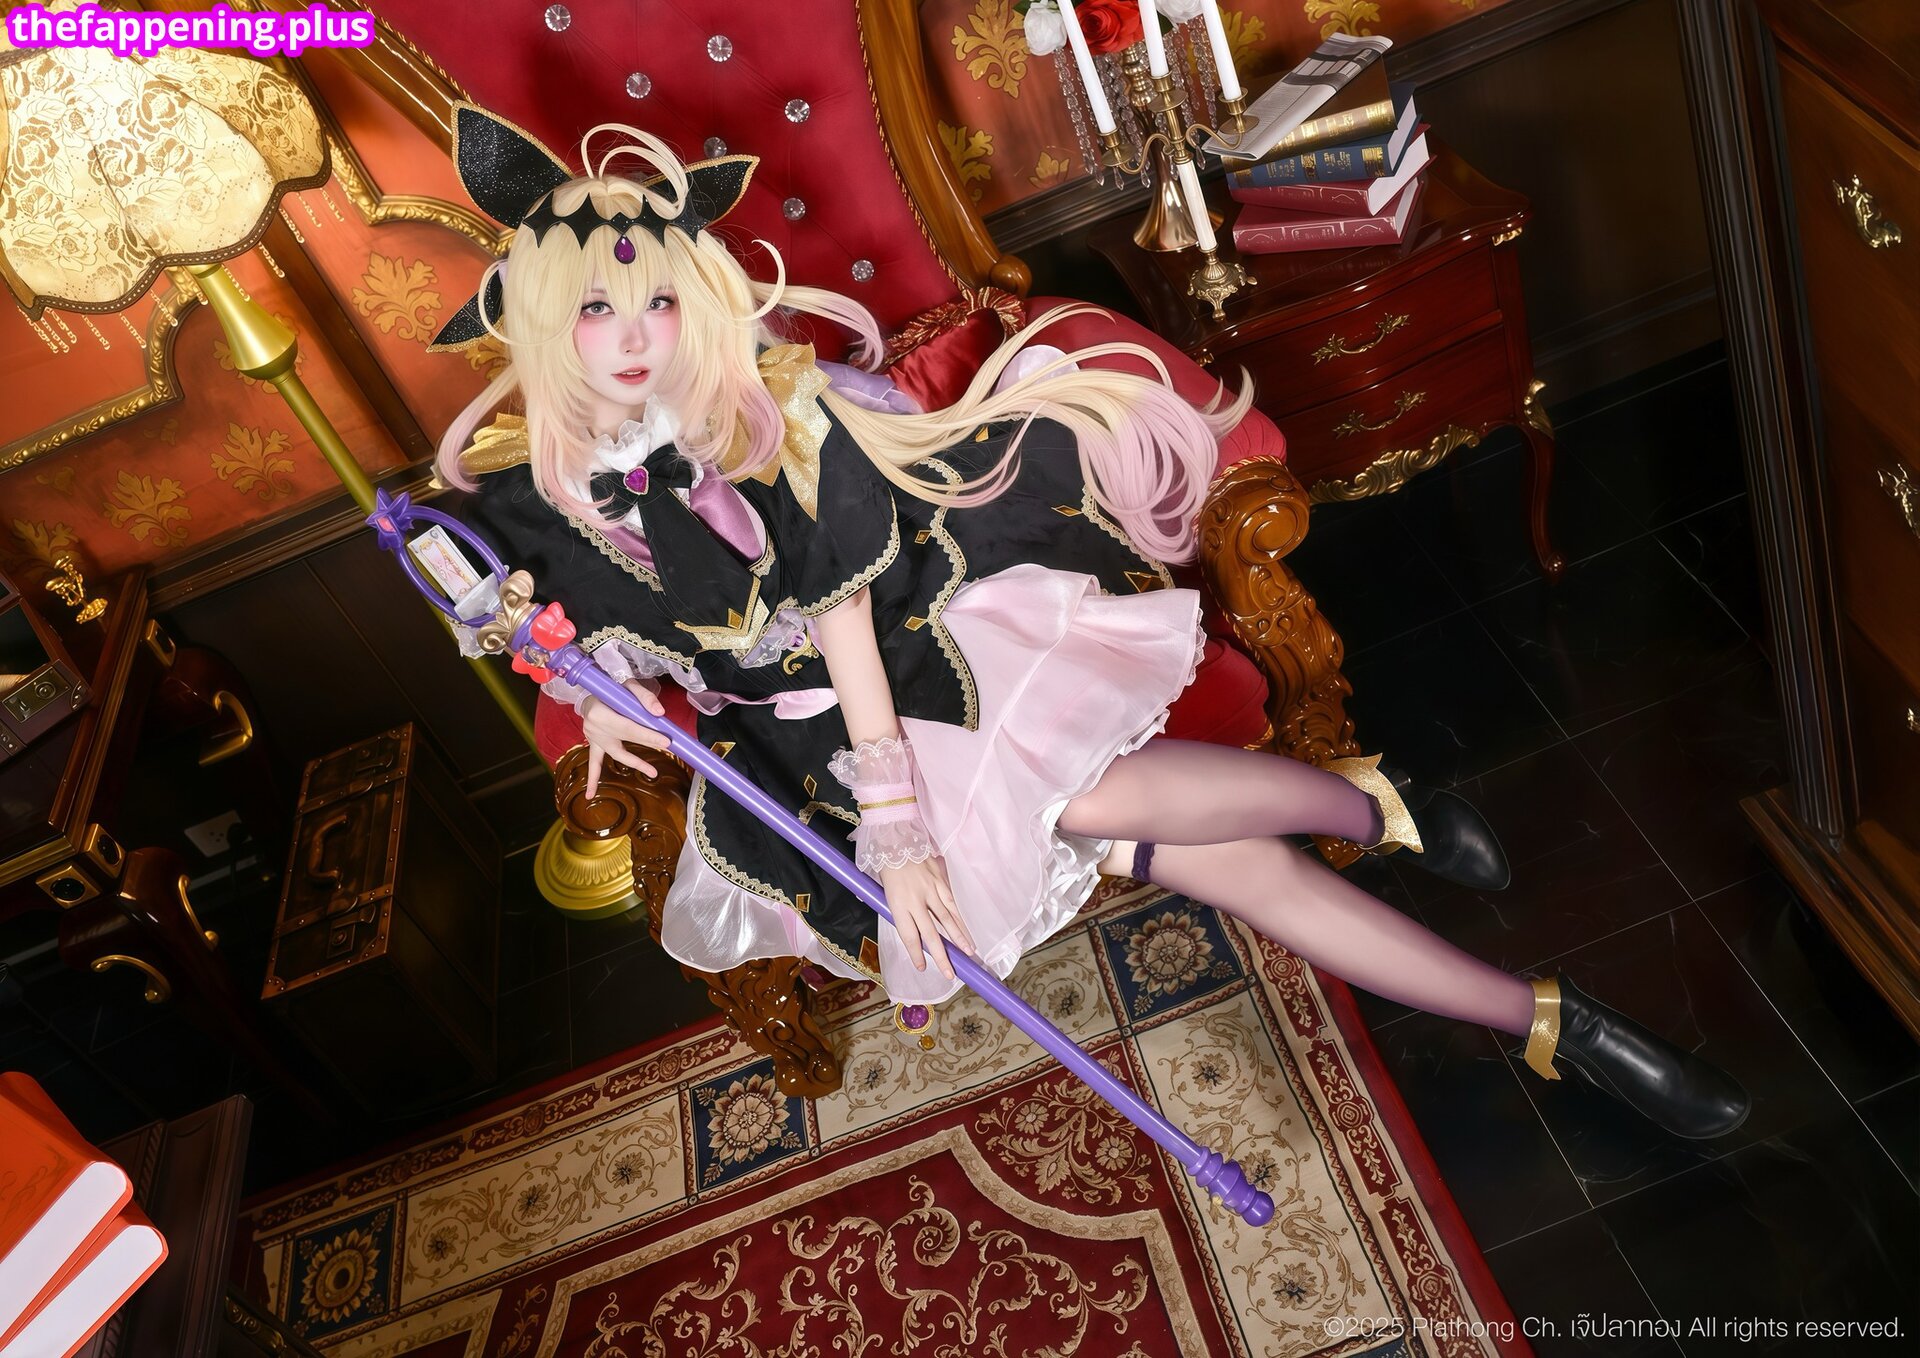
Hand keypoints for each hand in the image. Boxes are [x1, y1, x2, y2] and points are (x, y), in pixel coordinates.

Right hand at [580, 679, 671, 795]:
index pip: (628, 727)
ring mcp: (593, 738)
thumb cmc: (610, 687)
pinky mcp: (594, 744)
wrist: (591, 691)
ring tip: (653, 773)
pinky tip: (589, 796)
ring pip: (617, 753)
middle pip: (626, 740)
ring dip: (635, 763)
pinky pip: (594, 763)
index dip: (648, 735)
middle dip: (649, 743)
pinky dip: (593, 779)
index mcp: (599, 713)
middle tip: (670, 748)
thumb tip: (659, 713)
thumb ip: (643, 697)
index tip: (667, 741)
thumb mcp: (626, 684)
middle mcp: (594, 728)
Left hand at [879, 854, 974, 981]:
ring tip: (969, 953)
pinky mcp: (940, 881)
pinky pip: (952, 904)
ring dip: (959, 938)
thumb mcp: (885, 894)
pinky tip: (967, 930)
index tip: (922, 968)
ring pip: (947, 919)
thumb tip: (909, 931)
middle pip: (931, 933)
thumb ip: (897, 912)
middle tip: (951, 973)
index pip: (909, 935)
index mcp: (898, 904)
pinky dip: (961, 919)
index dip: (917, 954)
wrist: (896, 839)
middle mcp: (916, 899)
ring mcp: (930, 890)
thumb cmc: (887, 868)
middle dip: (942, 955)